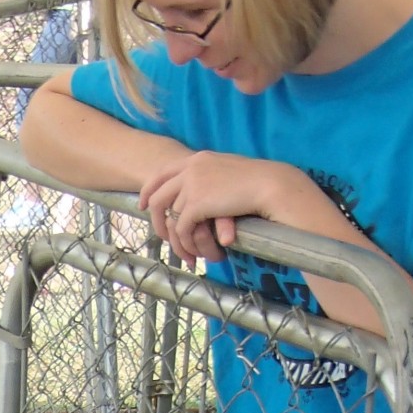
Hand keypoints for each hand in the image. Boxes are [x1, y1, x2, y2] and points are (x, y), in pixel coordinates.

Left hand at [139, 152, 309, 268]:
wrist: (269, 184)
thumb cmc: (256, 182)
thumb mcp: (226, 172)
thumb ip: (208, 179)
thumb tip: (200, 194)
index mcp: (197, 159)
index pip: (161, 173)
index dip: (148, 190)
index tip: (143, 205)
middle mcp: (190, 169)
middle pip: (157, 197)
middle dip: (154, 220)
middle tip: (160, 237)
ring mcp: (191, 185)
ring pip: (171, 219)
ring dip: (177, 240)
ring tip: (187, 253)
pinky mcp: (196, 203)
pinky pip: (182, 229)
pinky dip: (186, 244)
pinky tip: (195, 253)